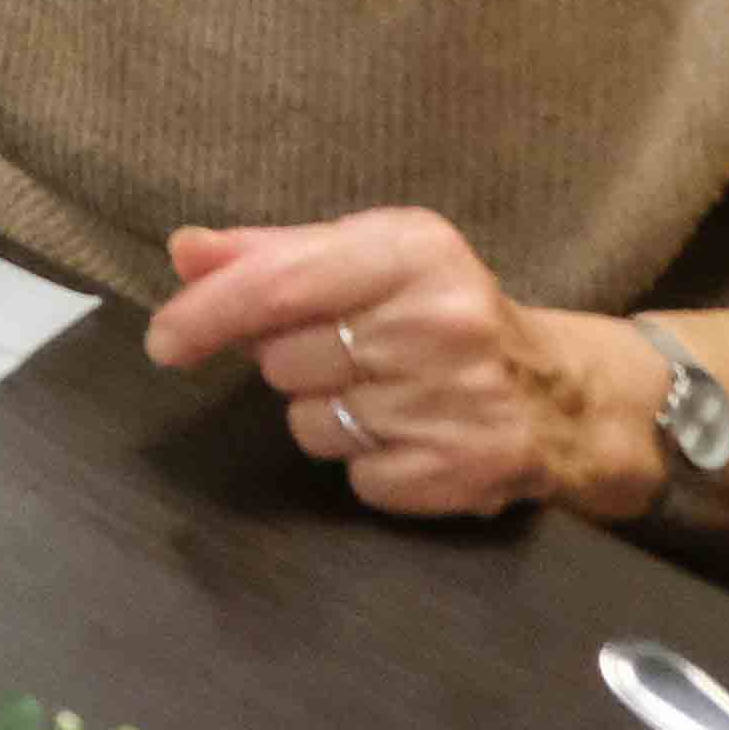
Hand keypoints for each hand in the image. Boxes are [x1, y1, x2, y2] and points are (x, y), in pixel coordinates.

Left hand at [151, 209, 659, 524]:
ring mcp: (455, 401)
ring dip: (329, 415)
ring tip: (388, 393)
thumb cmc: (442, 312)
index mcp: (411, 251)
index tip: (164, 341)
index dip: (205, 314)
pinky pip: (355, 479)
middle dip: (293, 362)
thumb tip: (185, 250)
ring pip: (310, 424)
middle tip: (351, 352)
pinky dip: (369, 464)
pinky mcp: (463, 471)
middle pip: (282, 360)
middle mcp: (440, 321)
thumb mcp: (370, 258)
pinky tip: (412, 436)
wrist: (564, 395)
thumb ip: (271, 252)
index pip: (275, 285)